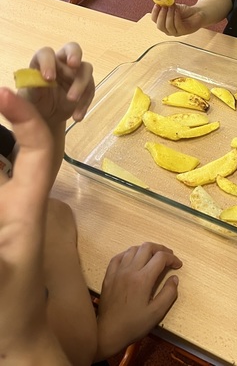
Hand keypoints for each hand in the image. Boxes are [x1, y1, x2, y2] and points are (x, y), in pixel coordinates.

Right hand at [0, 88, 69, 362]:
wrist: (15, 336)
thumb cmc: (10, 311)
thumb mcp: (1, 283)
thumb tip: (3, 232)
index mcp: (29, 204)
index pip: (39, 149)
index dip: (26, 119)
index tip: (4, 93)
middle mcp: (22, 196)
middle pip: (25, 145)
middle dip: (16, 117)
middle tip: (0, 94)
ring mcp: (9, 204)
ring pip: (8, 160)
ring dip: (4, 137)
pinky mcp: (2, 213)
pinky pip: (1, 176)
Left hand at [22, 43, 94, 128]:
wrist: (46, 119)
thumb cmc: (33, 103)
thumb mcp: (27, 99)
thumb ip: (23, 93)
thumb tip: (4, 92)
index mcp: (42, 63)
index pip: (46, 53)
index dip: (48, 62)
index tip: (48, 78)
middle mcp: (61, 63)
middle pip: (72, 48)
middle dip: (74, 54)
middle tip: (74, 65)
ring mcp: (75, 73)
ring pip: (85, 68)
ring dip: (81, 83)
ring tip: (71, 100)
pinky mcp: (86, 86)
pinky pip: (90, 89)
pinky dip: (85, 102)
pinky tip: (77, 117)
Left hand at [95, 242, 181, 359]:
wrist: (108, 333)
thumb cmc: (134, 325)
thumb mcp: (156, 313)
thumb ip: (169, 294)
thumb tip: (174, 278)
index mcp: (143, 279)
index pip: (161, 258)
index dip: (172, 258)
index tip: (178, 265)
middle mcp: (130, 270)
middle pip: (147, 247)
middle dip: (161, 249)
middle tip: (168, 257)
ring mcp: (117, 271)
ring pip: (133, 249)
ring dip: (145, 250)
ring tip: (152, 258)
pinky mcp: (109, 276)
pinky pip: (119, 257)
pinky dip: (129, 254)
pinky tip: (133, 260)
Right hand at [151, 2, 206, 36]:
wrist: (197, 13)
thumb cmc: (185, 11)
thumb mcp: (173, 7)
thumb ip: (165, 5)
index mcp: (163, 23)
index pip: (154, 20)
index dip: (154, 13)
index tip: (157, 4)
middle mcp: (168, 30)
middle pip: (160, 26)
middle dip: (161, 15)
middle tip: (164, 6)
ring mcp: (176, 32)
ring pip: (168, 26)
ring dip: (169, 15)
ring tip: (171, 7)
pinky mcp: (184, 31)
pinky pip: (177, 25)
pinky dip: (176, 17)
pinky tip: (177, 10)